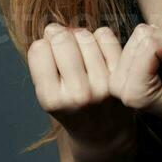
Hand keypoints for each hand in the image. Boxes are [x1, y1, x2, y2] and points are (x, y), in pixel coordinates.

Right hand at [26, 24, 134, 153]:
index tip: (47, 50)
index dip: (42, 44)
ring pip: (85, 36)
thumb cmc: (70, 106)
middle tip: (62, 42)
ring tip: (79, 49)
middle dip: (59, 34)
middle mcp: (78, 94)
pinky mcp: (122, 76)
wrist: (103, 133)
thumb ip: (45, 63)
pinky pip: (105, 36)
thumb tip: (54, 27)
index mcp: (52, 99)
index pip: (39, 49)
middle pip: (62, 40)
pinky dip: (99, 36)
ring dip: (79, 36)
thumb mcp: (49, 93)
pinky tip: (96, 49)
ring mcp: (103, 85)